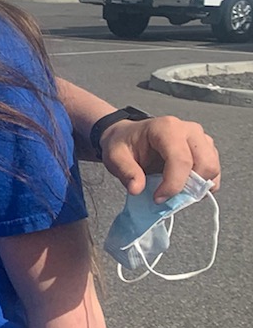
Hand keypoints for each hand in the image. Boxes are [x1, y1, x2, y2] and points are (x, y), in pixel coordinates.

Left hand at [98, 114, 219, 200]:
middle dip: (189, 187)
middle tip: (168, 196)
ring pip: (212, 169)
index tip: (158, 198)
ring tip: (174, 191)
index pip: (181, 160)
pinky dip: (202, 184)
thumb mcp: (115, 156)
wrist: (129, 136)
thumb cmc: (124, 143)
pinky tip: (183, 186)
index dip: (173, 184)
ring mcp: (201, 139)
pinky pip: (213, 171)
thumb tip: (137, 189)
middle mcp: (189, 130)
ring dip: (197, 186)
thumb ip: (126, 172)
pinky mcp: (206, 149)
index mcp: (167, 128)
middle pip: (205, 164)